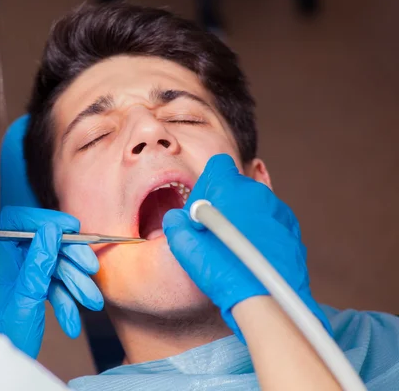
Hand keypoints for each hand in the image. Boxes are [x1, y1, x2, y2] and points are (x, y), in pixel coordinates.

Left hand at [0, 206, 103, 357]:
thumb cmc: (4, 334)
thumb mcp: (26, 296)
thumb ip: (38, 261)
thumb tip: (51, 229)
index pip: (16, 221)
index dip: (43, 219)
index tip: (70, 227)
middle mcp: (9, 264)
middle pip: (44, 245)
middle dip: (70, 257)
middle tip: (90, 268)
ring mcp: (21, 278)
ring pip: (54, 268)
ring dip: (75, 284)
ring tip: (92, 301)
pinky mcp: (32, 291)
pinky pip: (53, 287)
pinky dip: (66, 302)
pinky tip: (72, 322)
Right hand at [162, 154, 330, 339]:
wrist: (267, 302)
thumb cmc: (224, 272)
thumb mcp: (185, 247)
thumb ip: (176, 224)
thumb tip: (177, 219)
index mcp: (233, 190)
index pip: (218, 167)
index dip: (206, 187)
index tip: (201, 211)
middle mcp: (260, 194)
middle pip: (235, 187)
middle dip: (223, 204)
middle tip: (213, 233)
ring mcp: (280, 212)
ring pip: (254, 206)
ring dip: (242, 219)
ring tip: (233, 249)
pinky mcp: (293, 231)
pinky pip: (270, 223)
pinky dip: (260, 233)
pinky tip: (250, 257)